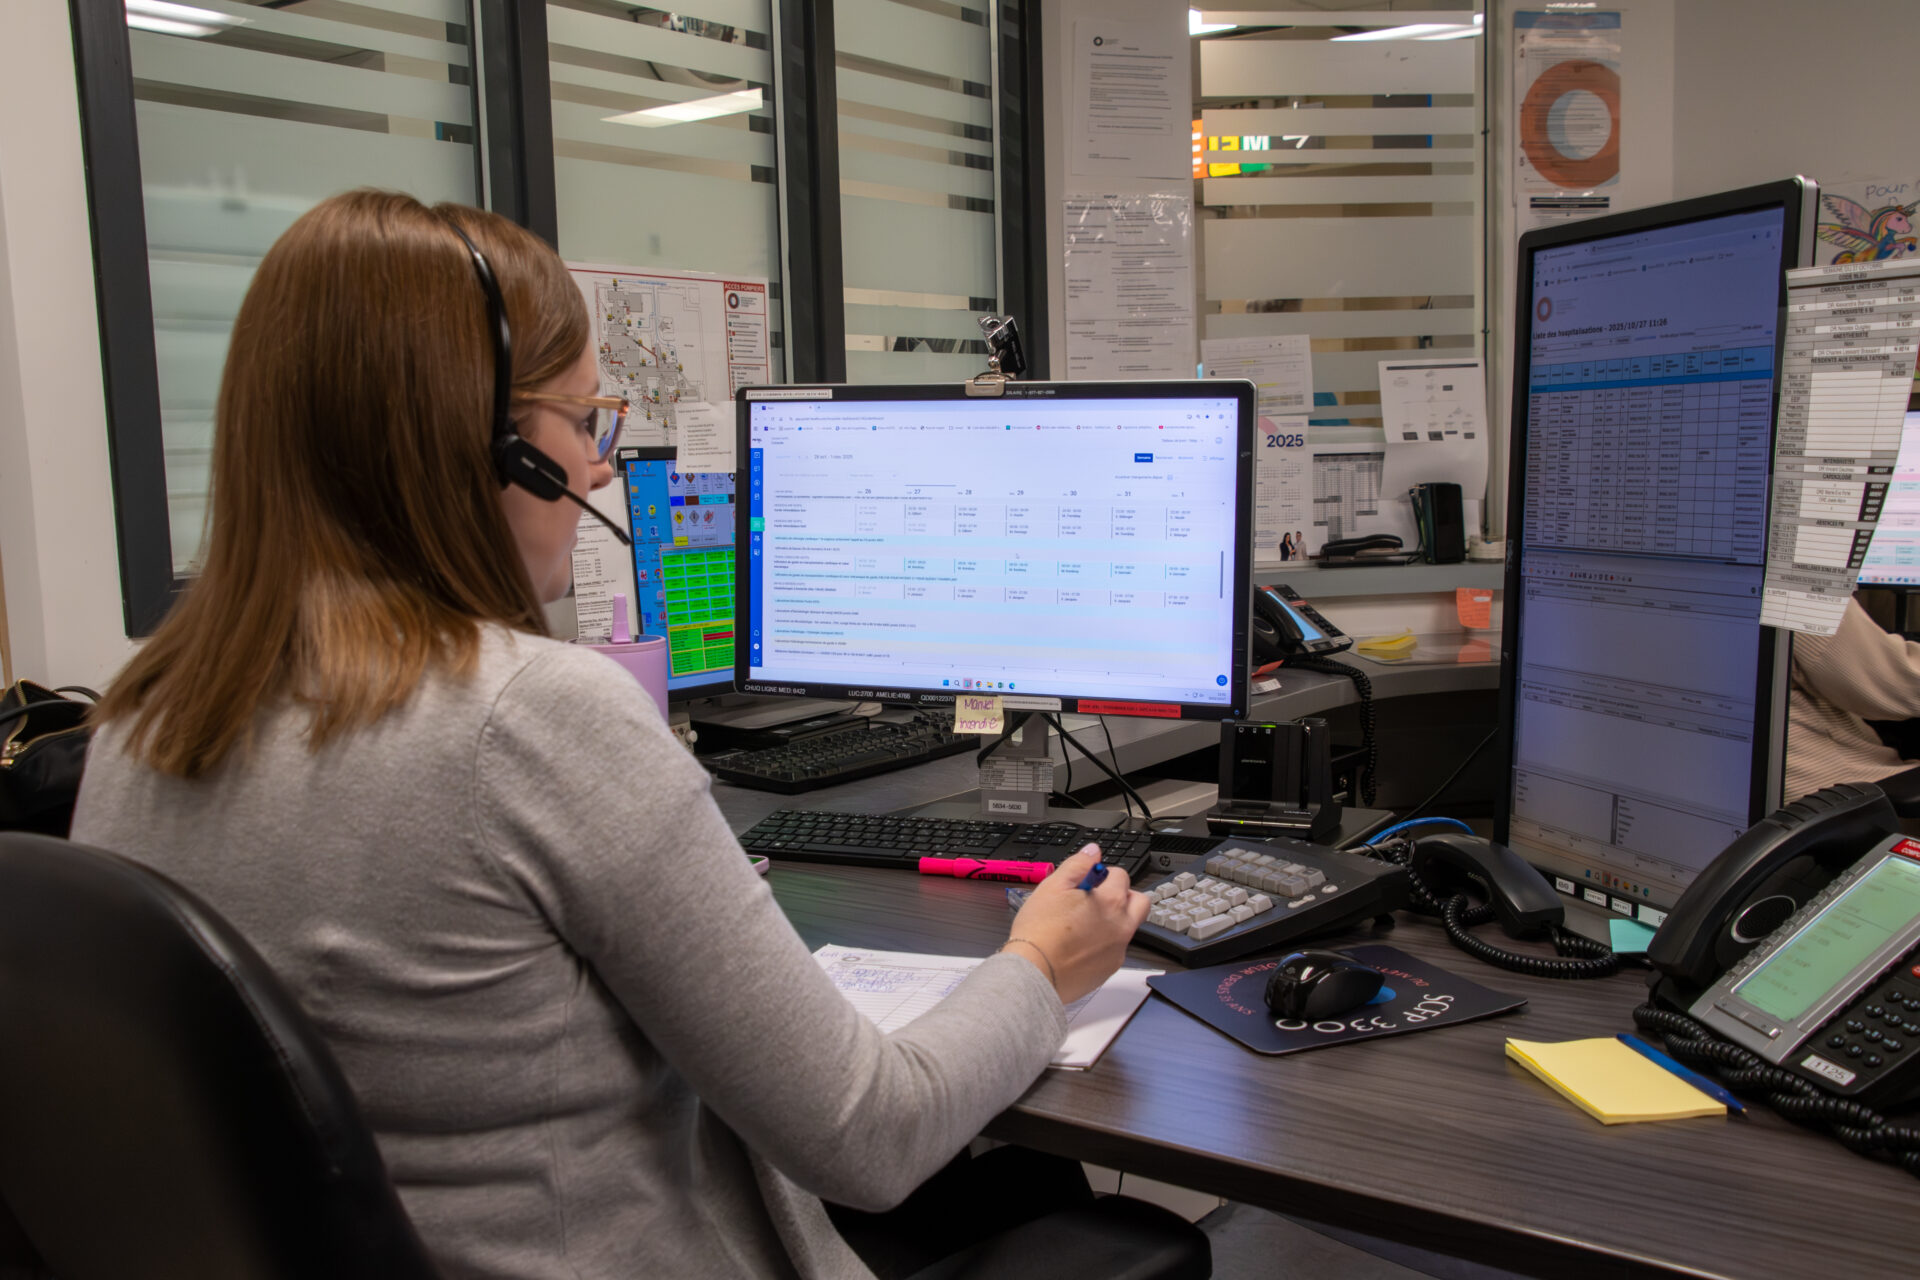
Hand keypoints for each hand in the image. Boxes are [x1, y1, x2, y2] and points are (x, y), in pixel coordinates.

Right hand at [1002, 845, 1148, 1003]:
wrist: (1035, 973)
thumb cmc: (1040, 931)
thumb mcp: (1053, 886)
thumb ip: (1078, 865)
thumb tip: (1093, 851)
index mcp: (1111, 901)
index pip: (1121, 875)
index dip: (1102, 874)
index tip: (1087, 881)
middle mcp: (1122, 925)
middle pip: (1140, 902)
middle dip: (1123, 896)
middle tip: (1098, 899)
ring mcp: (1118, 950)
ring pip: (1127, 927)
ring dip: (1114, 920)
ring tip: (1084, 924)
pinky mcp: (1110, 969)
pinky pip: (1115, 950)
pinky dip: (1104, 944)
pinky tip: (1079, 946)